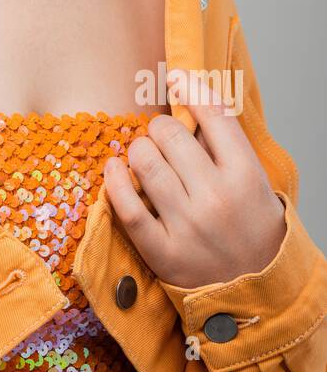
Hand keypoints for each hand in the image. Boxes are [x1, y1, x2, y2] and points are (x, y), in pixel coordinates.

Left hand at [103, 69, 287, 288]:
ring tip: (145, 157)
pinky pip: (127, 207)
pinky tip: (114, 168)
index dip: (191, 88)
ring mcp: (188, 226)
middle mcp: (217, 198)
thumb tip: (190, 96)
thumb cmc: (251, 229)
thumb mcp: (254, 182)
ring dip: (138, 151)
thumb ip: (226, 144)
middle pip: (169, 134)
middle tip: (161, 136)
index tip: (177, 79)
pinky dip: (114, 181)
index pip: (214, 114)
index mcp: (245, 176)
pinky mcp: (163, 252)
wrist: (258, 293)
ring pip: (144, 163)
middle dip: (159, 127)